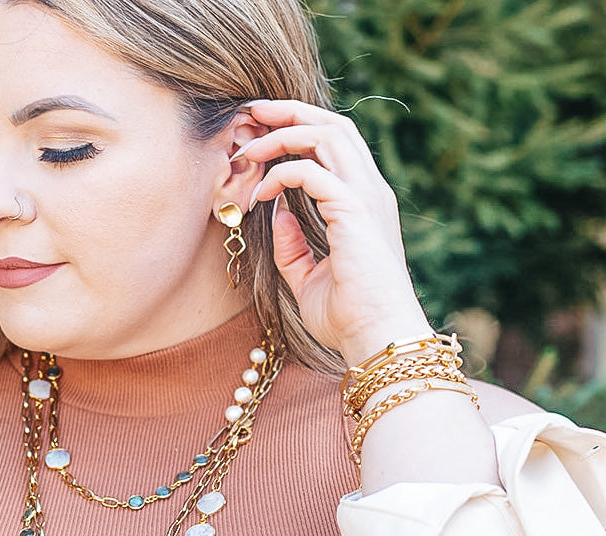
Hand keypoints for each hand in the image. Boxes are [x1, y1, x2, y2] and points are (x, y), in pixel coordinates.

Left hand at [237, 100, 430, 364]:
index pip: (334, 144)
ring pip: (325, 135)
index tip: (259, 133)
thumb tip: (277, 212)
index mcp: (363, 203)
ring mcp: (366, 197)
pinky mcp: (355, 211)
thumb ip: (293, 245)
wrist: (375, 337)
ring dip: (281, 133)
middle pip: (332, 125)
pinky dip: (281, 173)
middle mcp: (369, 191)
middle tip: (249, 112)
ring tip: (248, 147)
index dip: (297, 129)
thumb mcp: (308, 278)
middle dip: (288, 111)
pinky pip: (311, 171)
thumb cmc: (348, 316)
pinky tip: (260, 194)